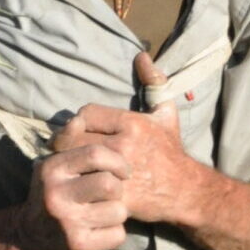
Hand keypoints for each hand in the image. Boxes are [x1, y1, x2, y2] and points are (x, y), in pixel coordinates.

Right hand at [15, 140, 131, 249]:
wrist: (27, 237)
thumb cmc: (51, 194)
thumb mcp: (54, 165)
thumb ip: (69, 142)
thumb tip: (78, 120)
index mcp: (53, 169)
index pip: (96, 154)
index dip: (118, 162)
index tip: (122, 171)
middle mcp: (57, 194)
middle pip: (110, 184)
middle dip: (118, 189)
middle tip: (113, 194)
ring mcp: (67, 222)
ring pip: (119, 211)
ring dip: (118, 213)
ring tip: (104, 213)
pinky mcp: (78, 245)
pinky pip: (117, 234)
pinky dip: (115, 233)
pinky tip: (101, 231)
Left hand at [51, 52, 194, 224]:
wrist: (185, 191)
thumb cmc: (171, 151)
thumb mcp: (166, 113)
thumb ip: (154, 82)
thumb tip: (141, 55)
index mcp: (132, 123)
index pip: (86, 114)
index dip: (79, 121)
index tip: (79, 129)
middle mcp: (124, 144)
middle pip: (75, 137)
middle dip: (66, 142)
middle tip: (63, 148)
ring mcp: (119, 171)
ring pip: (76, 161)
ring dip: (68, 162)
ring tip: (68, 164)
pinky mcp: (116, 194)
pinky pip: (85, 184)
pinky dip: (78, 183)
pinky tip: (78, 184)